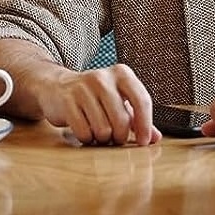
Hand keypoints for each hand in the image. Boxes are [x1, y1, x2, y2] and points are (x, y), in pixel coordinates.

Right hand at [31, 63, 160, 146]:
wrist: (58, 87)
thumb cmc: (95, 97)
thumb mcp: (118, 101)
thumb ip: (137, 118)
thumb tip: (156, 137)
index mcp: (121, 73)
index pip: (141, 100)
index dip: (145, 125)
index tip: (144, 141)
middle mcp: (103, 77)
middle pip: (122, 120)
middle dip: (119, 136)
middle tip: (114, 137)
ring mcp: (83, 88)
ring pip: (103, 129)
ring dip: (102, 138)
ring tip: (97, 130)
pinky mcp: (67, 100)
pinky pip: (84, 132)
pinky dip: (86, 138)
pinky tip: (84, 129)